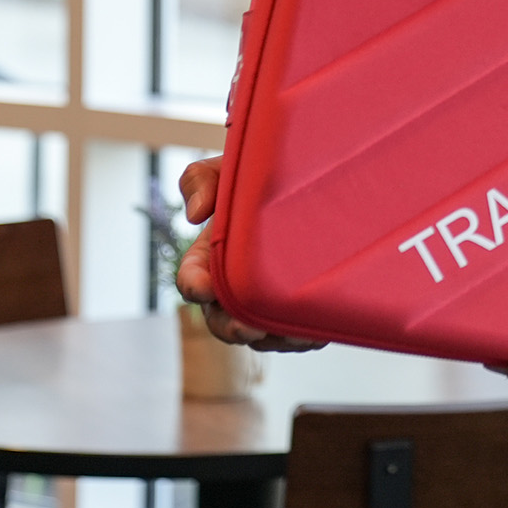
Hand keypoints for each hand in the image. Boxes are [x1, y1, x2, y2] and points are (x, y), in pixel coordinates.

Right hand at [175, 157, 324, 352]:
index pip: (192, 281)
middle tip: (251, 327)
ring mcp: (264, 304)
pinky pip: (295, 336)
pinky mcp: (296, 313)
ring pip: (261, 336)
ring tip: (292, 332)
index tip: (205, 287)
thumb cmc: (260, 176)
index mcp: (209, 259)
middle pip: (222, 322)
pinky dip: (302, 338)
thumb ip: (202, 180)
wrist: (309, 182)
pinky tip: (316, 330)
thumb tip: (195, 214)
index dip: (195, 286)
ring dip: (272, 338)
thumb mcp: (228, 169)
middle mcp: (233, 288)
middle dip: (232, 329)